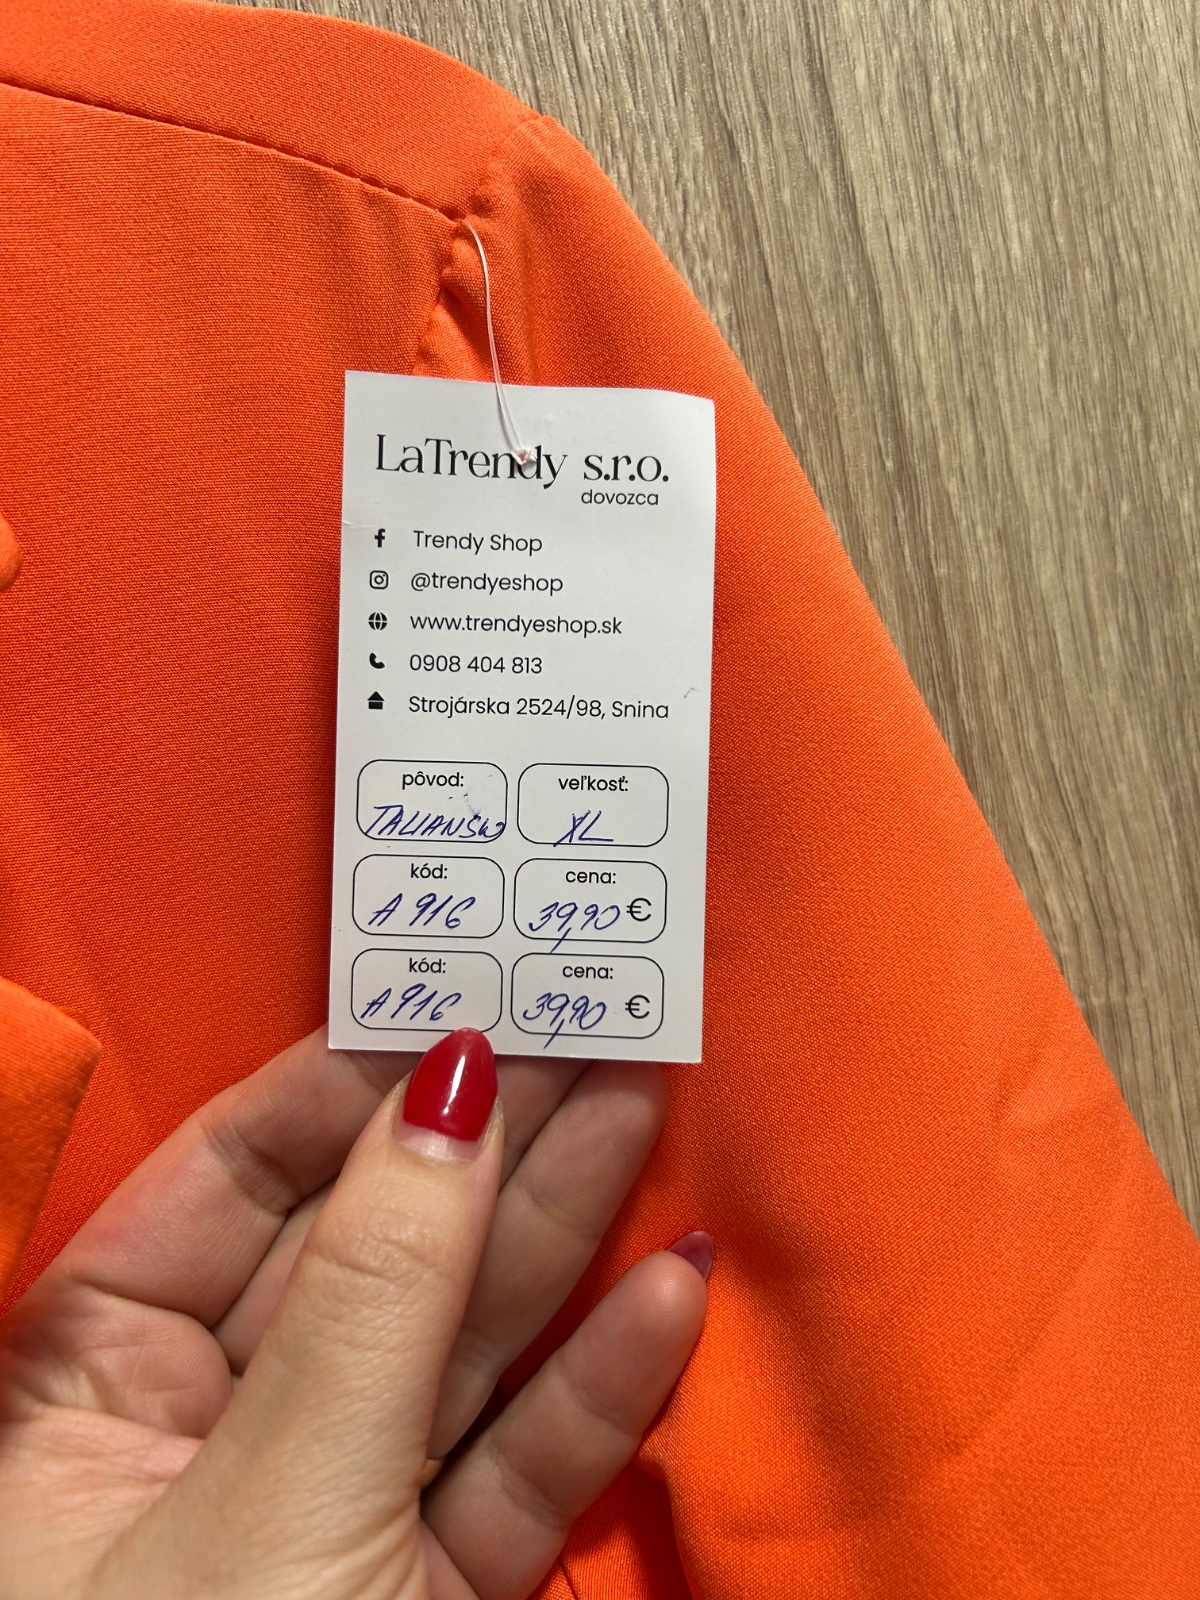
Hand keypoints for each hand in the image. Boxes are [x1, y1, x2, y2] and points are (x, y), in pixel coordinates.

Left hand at [0, 1027, 708, 1598]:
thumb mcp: (269, 1510)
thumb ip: (373, 1298)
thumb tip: (444, 1095)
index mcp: (87, 1384)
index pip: (233, 1176)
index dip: (351, 1081)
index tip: (461, 996)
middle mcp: (204, 1433)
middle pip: (368, 1244)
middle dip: (484, 1139)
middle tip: (587, 1028)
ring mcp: (328, 1509)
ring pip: (458, 1342)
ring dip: (560, 1233)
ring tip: (648, 1110)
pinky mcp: (422, 1596)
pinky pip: (516, 1472)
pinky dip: (600, 1392)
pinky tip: (670, 1293)